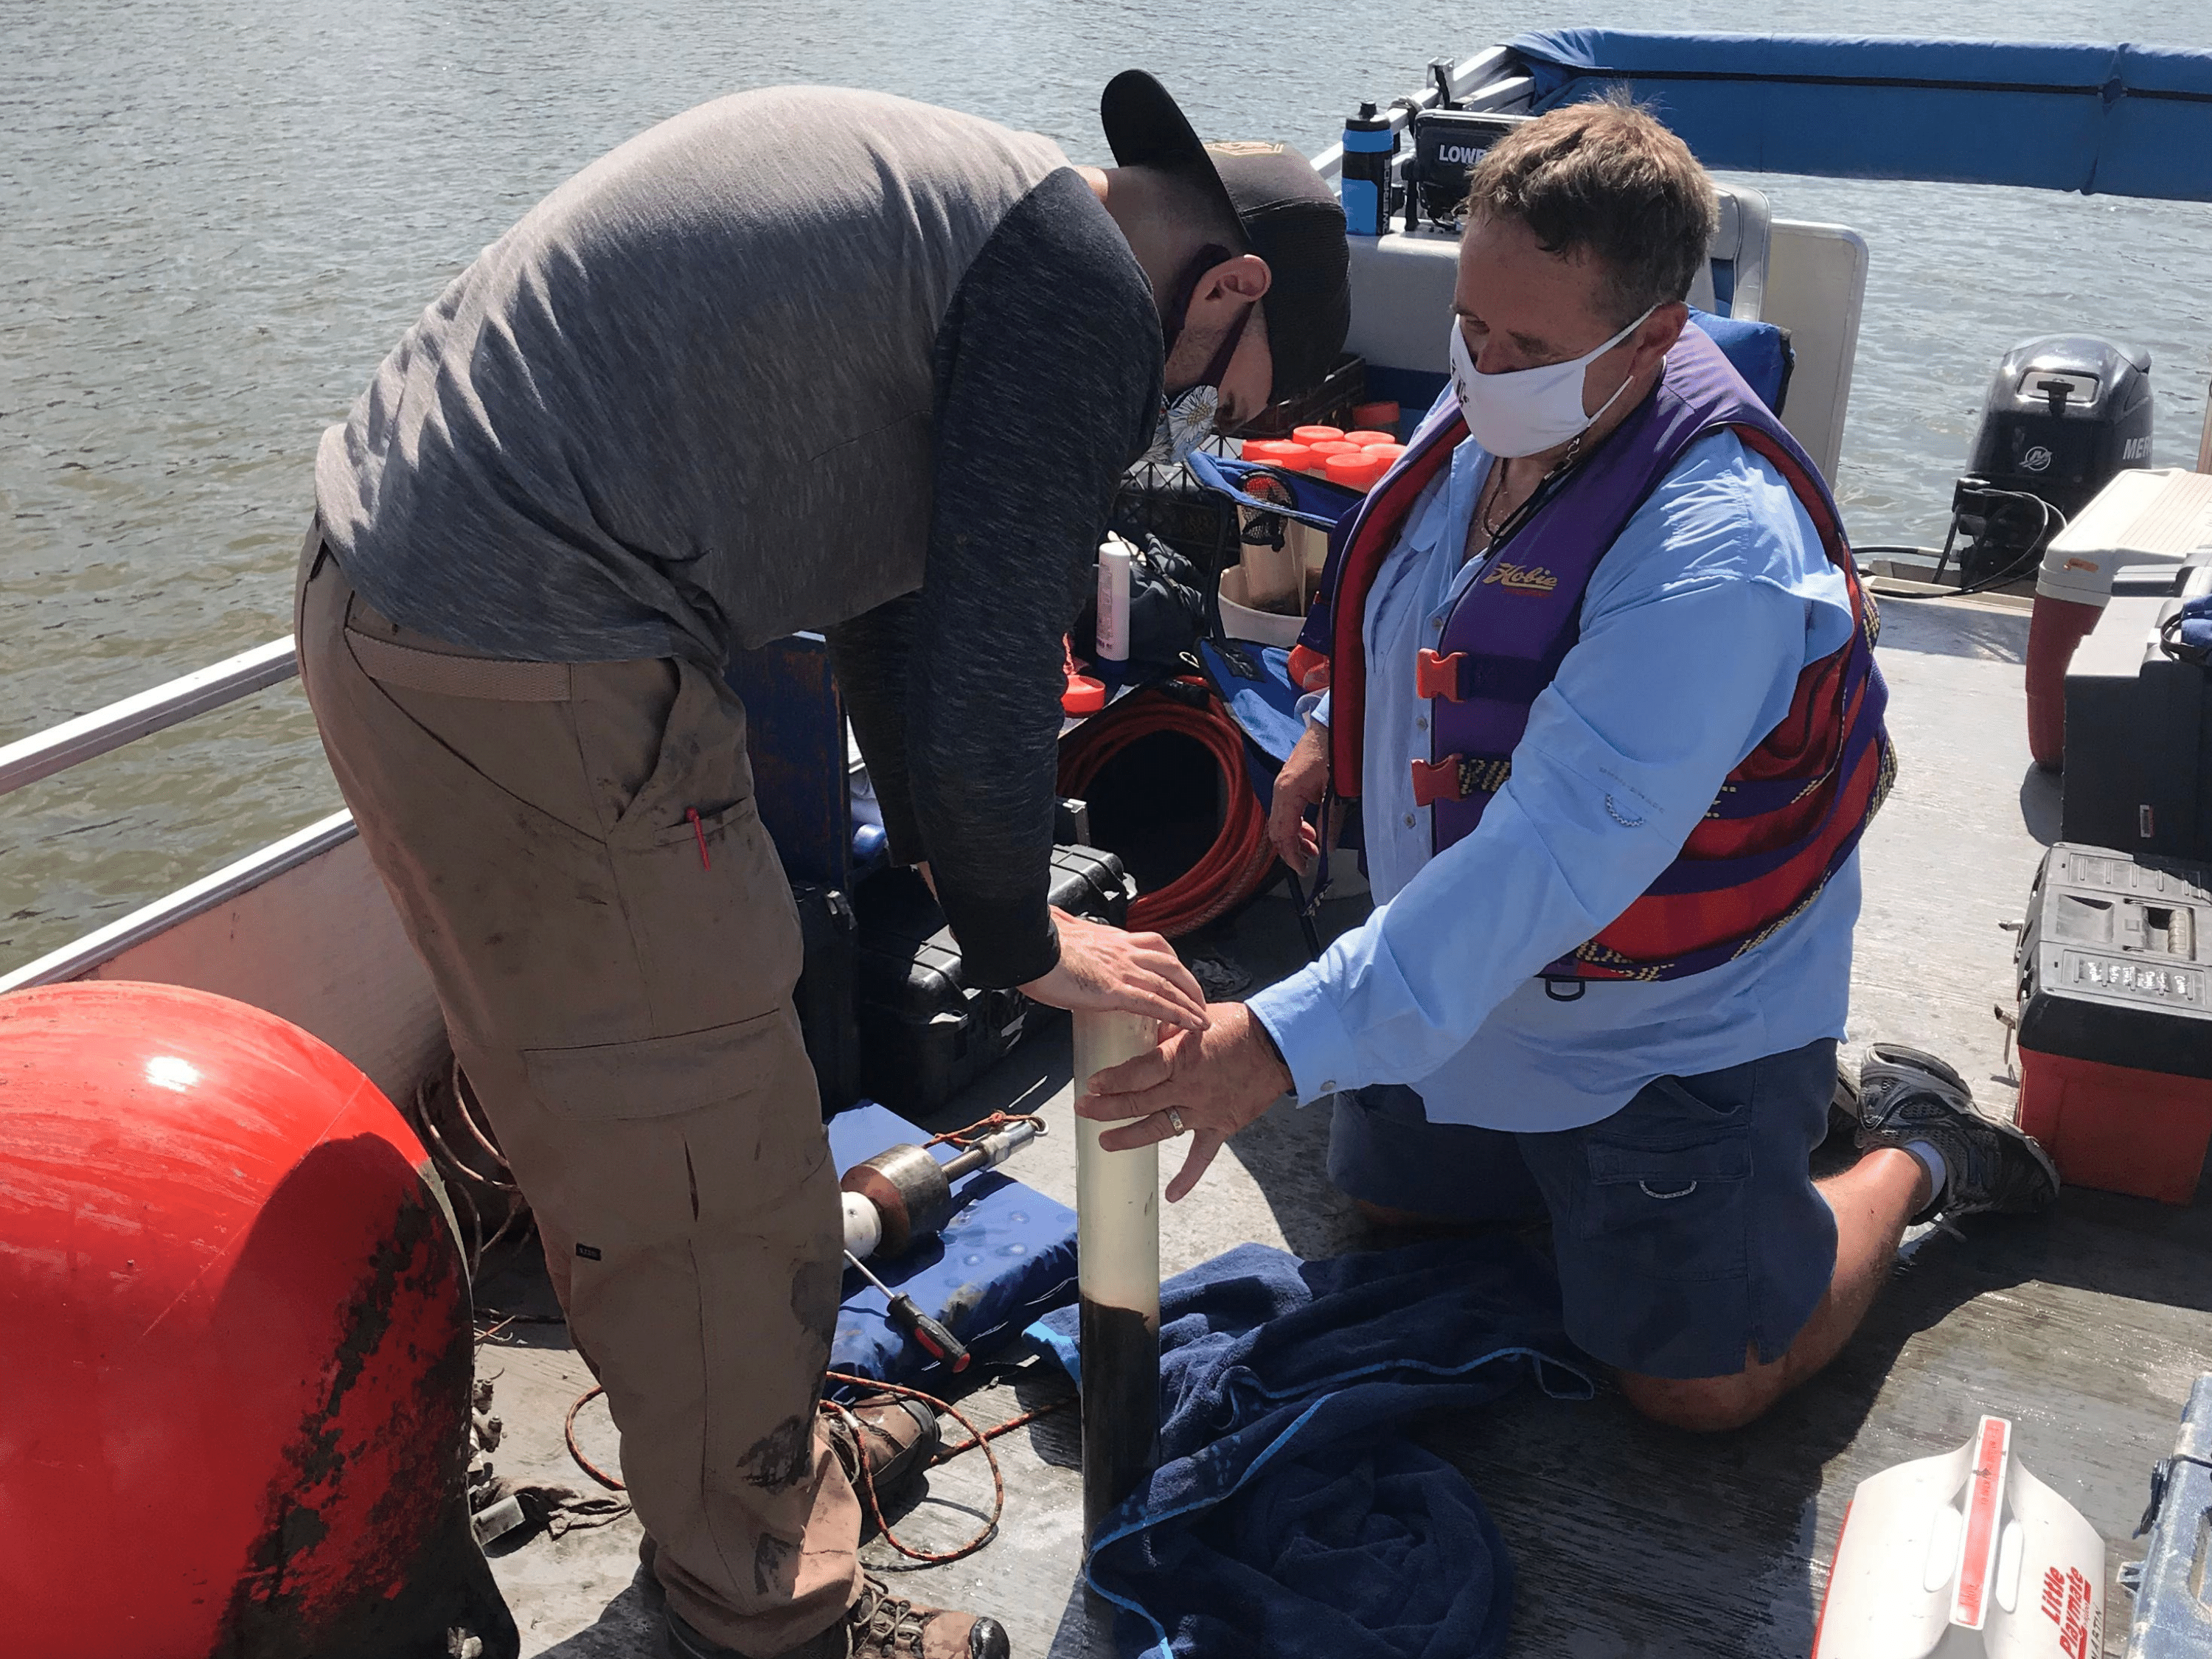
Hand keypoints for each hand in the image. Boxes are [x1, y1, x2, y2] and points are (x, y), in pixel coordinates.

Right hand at [1021, 910, 1208, 1032]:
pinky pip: (1155, 1003)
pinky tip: (1189, 1025)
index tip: (1177, 976)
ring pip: (1169, 984)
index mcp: (1111, 938)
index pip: (1153, 946)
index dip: (1170, 962)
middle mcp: (1123, 950)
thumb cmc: (1038, 942)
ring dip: (1190, 1002)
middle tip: (1197, 1001)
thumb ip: (1065, 926)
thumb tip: (1057, 920)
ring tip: (1201, 1019)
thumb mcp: (1059, 929)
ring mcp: (1121, 969)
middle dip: (1189, 983)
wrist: (1028, 946)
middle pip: (1170, 963)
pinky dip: (1177, 1014)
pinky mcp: (1114, 990)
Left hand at [1076, 1003, 1292, 1200]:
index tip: (1093, 1084)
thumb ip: (1168, 1029)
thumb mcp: (1198, 1017)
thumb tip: (1144, 1032)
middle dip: (1106, 1107)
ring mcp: (1204, 1110)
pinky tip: (1171, 1194)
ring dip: (1130, 1137)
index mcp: (1181, 1058)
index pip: (1136, 1073)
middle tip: (1083, 1110)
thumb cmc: (1238, 1026)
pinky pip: (1202, 1156)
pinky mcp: (1221, 1126)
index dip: (1111, 1081)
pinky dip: (1188, 1177)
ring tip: (1105, 1143)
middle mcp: (1188, 1088)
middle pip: (1139, 1102)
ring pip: (1159, 1128)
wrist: (1279, 1045)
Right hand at [1268, 723, 1332, 876]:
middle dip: (1291, 849)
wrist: (1331, 726)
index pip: (1283, 833)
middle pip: (1277, 830)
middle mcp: (1280, 790)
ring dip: (1295, 838)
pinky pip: (1287, 810)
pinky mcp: (1290, 782)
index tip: (1303, 870)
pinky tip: (1311, 829)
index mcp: (1287, 792)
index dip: (1292, 855)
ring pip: (1281, 821)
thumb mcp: (1336, 791)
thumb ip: (1331, 820)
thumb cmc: (1332, 752)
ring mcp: (1283, 785)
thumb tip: (1328, 846)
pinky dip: (1296, 824)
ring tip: (1312, 848)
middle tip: (1307, 863)